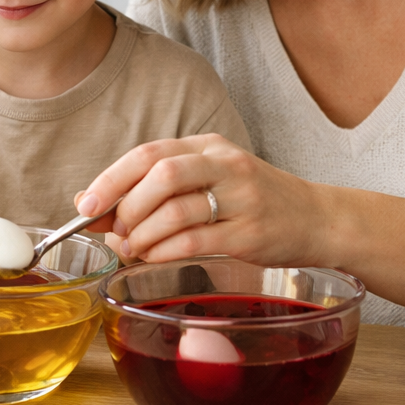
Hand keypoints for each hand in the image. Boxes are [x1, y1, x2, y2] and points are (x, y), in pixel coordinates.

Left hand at [76, 134, 333, 266]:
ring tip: (133, 248)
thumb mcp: (208, 181)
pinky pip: (194, 240)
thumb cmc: (254, 202)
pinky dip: (164, 252)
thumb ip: (157, 190)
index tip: (86, 205)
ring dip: (142, 234)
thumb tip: (94, 207)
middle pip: (159, 173)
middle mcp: (224, 164)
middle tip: (116, 231)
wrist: (318, 219)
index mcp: (207, 146)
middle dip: (125, 206)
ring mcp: (240, 197)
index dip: (110, 179)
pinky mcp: (249, 233)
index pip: (148, 153)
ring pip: (175, 208)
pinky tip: (155, 258)